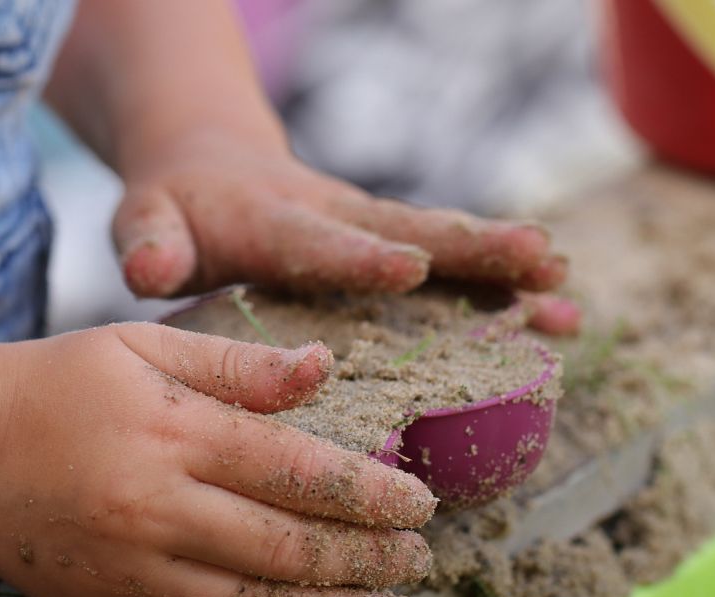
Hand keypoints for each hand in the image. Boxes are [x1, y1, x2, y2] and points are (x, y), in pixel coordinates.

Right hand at [0, 323, 436, 596]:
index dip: (370, 493)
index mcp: (172, 431)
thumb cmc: (59, 383)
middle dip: (368, 559)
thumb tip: (325, 368)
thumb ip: (237, 364)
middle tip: (418, 558)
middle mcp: (156, 507)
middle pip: (288, 547)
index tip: (420, 502)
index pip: (297, 471)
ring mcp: (131, 568)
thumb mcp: (143, 345)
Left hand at [112, 129, 580, 334]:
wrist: (210, 163)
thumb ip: (150, 243)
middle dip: (472, 249)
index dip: (360, 257)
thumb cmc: (176, 208)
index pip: (318, 241)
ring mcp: (369, 230)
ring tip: (566, 292)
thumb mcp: (147, 220)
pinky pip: (451, 265)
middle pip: (409, 231)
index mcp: (273, 222)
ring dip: (504, 268)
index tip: (409, 267)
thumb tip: (149, 268)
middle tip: (538, 260)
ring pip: (444, 246)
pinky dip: (503, 288)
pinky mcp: (389, 244)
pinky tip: (559, 315)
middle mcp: (335, 219)